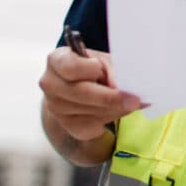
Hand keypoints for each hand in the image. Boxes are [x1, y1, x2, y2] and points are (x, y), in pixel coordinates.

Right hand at [38, 42, 141, 161]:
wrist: (80, 87)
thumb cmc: (93, 68)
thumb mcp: (103, 61)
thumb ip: (112, 70)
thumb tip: (128, 89)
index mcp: (57, 60)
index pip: (71, 67)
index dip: (92, 70)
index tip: (103, 70)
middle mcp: (50, 84)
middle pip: (81, 93)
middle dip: (110, 97)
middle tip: (134, 99)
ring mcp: (55, 107)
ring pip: (89, 112)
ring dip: (114, 109)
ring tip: (129, 102)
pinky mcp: (66, 125)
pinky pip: (92, 126)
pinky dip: (109, 118)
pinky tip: (115, 110)